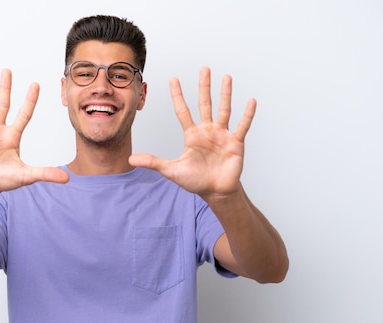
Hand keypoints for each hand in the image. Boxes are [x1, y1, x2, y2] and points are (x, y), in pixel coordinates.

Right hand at [0, 69, 68, 194]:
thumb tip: (67, 178)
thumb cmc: (4, 179)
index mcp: (13, 136)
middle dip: (5, 88)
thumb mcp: (26, 176)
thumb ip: (44, 174)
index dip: (30, 100)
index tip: (35, 84)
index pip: (24, 115)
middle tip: (7, 70)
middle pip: (3, 106)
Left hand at [129, 67, 255, 201]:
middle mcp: (207, 131)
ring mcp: (222, 135)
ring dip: (225, 94)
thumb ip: (153, 162)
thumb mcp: (171, 170)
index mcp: (192, 134)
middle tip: (204, 69)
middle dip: (204, 86)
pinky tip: (251, 101)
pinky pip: (242, 126)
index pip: (183, 111)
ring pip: (223, 110)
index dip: (177, 95)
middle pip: (205, 104)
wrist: (215, 192)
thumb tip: (132, 159)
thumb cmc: (195, 181)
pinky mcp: (235, 143)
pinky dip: (247, 114)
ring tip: (226, 77)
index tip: (173, 79)